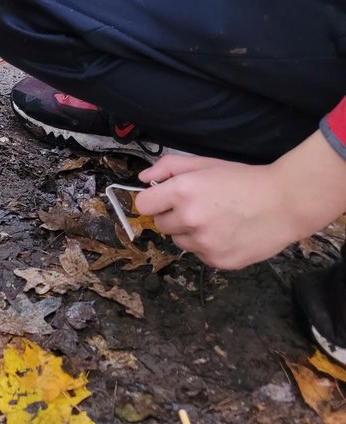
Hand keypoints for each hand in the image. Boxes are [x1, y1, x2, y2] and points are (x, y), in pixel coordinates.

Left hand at [137, 131, 345, 268]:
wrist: (282, 203)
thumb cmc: (242, 179)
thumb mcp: (203, 164)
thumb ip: (168, 167)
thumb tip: (143, 179)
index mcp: (182, 191)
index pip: (143, 205)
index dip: (153, 200)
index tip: (163, 198)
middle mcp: (189, 219)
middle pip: (160, 224)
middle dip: (172, 215)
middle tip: (197, 206)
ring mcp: (204, 244)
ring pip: (179, 241)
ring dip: (189, 232)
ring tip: (215, 219)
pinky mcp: (218, 262)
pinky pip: (199, 254)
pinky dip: (207, 246)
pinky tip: (226, 233)